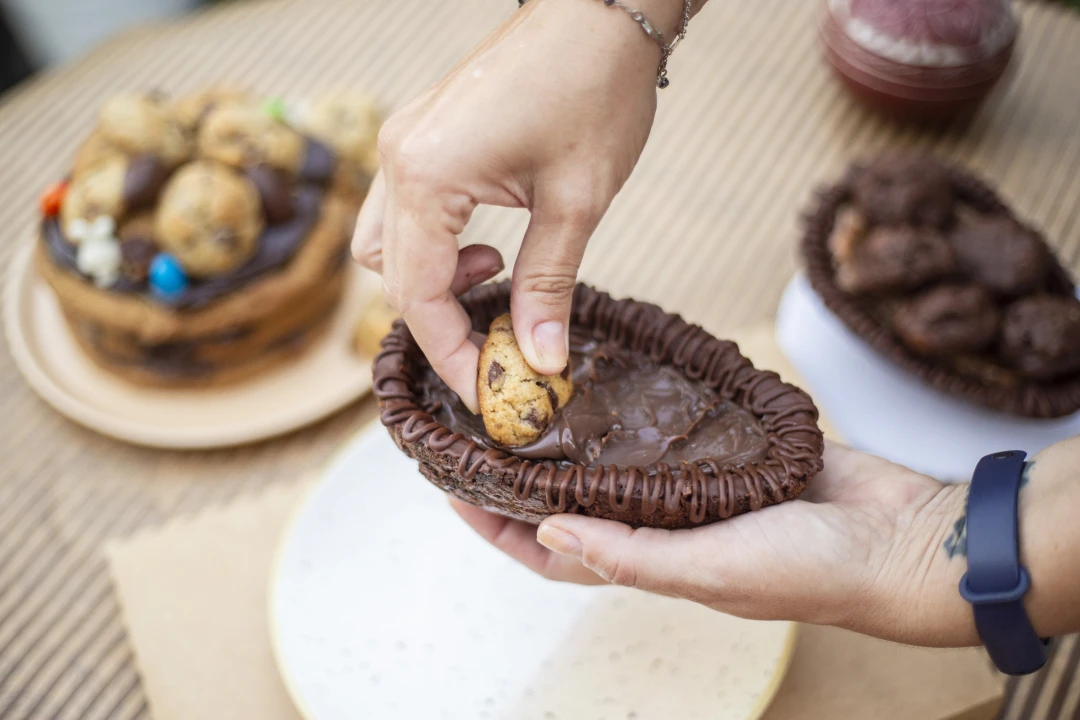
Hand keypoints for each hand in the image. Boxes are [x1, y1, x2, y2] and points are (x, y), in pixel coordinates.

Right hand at [352, 0, 672, 410]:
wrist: (600, 9)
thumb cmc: (595, 90)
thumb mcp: (576, 203)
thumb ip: (548, 287)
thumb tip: (541, 361)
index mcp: (426, 176)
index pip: (419, 296)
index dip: (453, 356)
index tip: (492, 395)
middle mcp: (397, 159)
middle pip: (393, 278)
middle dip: (444, 327)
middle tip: (503, 352)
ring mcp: (402, 143)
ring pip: (385, 248)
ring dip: (433, 284)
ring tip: (498, 277)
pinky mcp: (419, 136)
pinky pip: (401, 213)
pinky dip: (434, 247)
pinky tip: (486, 242)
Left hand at [451, 442, 979, 646]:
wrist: (897, 536)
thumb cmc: (809, 570)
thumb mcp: (708, 568)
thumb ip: (630, 553)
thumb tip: (550, 533)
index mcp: (649, 563)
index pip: (551, 550)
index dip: (497, 525)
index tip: (452, 486)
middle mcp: (663, 527)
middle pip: (575, 499)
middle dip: (528, 471)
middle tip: (487, 423)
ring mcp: (694, 488)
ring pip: (618, 460)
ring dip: (578, 436)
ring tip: (538, 393)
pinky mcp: (728, 451)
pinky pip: (669, 428)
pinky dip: (638, 408)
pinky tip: (617, 375)